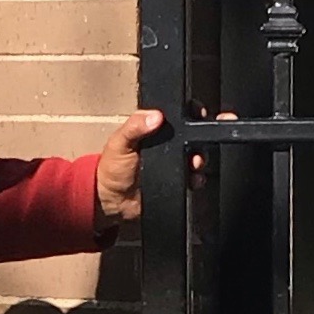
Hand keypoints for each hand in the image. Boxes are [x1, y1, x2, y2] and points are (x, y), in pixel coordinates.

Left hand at [95, 107, 235, 228]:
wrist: (113, 201)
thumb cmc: (112, 168)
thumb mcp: (120, 142)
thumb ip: (134, 126)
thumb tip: (155, 116)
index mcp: (154, 130)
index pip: (177, 117)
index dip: (190, 113)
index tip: (199, 112)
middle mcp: (167, 145)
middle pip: (192, 136)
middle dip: (201, 138)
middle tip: (199, 144)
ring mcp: (174, 163)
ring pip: (196, 156)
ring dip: (200, 159)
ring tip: (195, 163)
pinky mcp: (178, 180)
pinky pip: (194, 177)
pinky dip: (197, 178)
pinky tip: (193, 178)